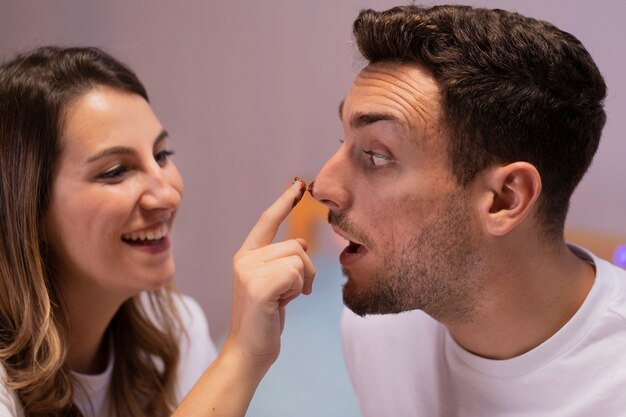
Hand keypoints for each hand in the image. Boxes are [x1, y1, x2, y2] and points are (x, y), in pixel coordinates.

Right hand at [226, 178, 315, 367]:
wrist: (248, 352)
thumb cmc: (264, 319)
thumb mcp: (276, 284)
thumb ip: (283, 261)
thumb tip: (301, 242)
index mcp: (246, 255)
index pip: (267, 221)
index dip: (284, 202)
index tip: (298, 184)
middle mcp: (244, 258)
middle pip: (296, 246)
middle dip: (306, 271)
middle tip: (293, 293)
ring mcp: (248, 270)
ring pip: (299, 258)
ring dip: (302, 282)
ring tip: (284, 299)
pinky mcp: (258, 285)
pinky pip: (296, 273)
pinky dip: (297, 290)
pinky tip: (281, 304)